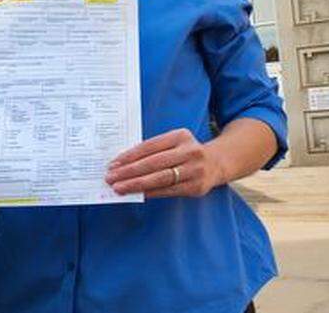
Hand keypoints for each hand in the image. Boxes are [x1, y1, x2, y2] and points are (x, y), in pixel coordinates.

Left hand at [105, 128, 225, 198]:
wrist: (218, 162)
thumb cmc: (187, 152)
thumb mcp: (175, 142)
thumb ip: (155, 149)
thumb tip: (124, 163)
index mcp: (181, 136)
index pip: (150, 146)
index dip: (130, 156)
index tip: (113, 164)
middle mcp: (190, 151)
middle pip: (154, 163)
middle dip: (129, 172)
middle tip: (111, 178)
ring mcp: (195, 170)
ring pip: (160, 179)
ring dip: (136, 184)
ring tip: (120, 188)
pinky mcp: (196, 187)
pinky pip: (169, 191)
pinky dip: (151, 192)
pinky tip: (137, 193)